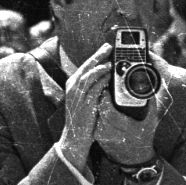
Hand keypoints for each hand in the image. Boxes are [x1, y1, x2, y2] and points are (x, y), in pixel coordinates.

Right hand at [56, 43, 119, 168]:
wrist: (75, 138)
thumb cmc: (83, 119)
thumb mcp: (87, 100)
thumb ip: (95, 88)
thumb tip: (108, 78)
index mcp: (73, 84)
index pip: (85, 66)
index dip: (96, 56)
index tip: (106, 48)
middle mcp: (73, 87)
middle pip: (86, 66)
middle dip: (98, 55)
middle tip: (110, 46)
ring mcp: (77, 95)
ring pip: (89, 75)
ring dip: (100, 66)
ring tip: (111, 59)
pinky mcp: (84, 103)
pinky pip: (94, 88)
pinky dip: (102, 80)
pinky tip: (110, 75)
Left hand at [92, 49, 165, 165]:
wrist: (135, 158)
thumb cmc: (144, 137)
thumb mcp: (151, 120)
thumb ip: (150, 102)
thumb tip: (149, 84)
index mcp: (125, 128)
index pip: (108, 111)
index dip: (105, 99)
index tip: (106, 89)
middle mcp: (111, 132)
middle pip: (99, 111)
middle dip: (100, 98)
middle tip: (103, 89)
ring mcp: (102, 135)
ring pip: (95, 114)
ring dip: (97, 104)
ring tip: (100, 96)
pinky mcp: (97, 136)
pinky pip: (94, 120)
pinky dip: (96, 112)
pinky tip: (100, 106)